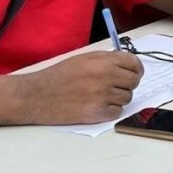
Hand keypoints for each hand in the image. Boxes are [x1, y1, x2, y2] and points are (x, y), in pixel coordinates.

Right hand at [23, 51, 143, 124]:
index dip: (136, 69)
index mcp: (103, 61)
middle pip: (134, 81)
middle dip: (128, 84)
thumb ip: (107, 59)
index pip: (134, 64)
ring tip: (101, 95)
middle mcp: (105, 77)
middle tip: (117, 85)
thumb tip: (128, 64)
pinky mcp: (97, 113)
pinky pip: (117, 112)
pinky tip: (98, 105)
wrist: (37, 95)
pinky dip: (111, 110)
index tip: (134, 72)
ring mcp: (102, 96)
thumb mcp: (84, 58)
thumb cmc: (59, 76)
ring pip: (127, 98)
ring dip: (119, 98)